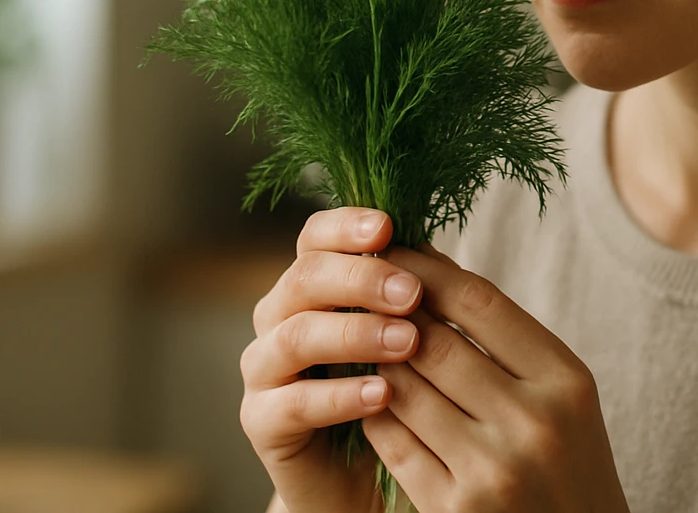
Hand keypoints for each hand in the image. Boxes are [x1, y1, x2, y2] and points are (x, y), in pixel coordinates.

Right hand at [240, 208, 423, 512]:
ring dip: (355, 334)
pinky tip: (383, 395)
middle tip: (412, 294)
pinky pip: (293, 403)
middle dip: (361, 279)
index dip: (345, 225)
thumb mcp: (403, 333)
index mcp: (311, 284)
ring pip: (296, 336)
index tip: (388, 226)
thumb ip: (407, 294)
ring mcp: (264, 369)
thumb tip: (435, 252)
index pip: (315, 238)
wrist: (363, 471)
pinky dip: (340, 396)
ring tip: (407, 342)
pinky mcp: (262, 421)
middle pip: (304, 278)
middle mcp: (279, 318)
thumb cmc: (391, 389)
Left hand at [360, 242, 628, 512]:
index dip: (428, 271)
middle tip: (359, 290)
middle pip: (436, 343)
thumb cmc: (566, 464)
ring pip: (404, 391)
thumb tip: (432, 273)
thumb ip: (509, 345)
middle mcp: (534, 421)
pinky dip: (372, 412)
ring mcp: (492, 470)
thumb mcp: (563, 398)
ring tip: (354, 338)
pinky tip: (365, 395)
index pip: (481, 302)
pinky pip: (393, 443)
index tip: (395, 251)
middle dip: (390, 314)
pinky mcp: (454, 510)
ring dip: (373, 361)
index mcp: (566, 381)